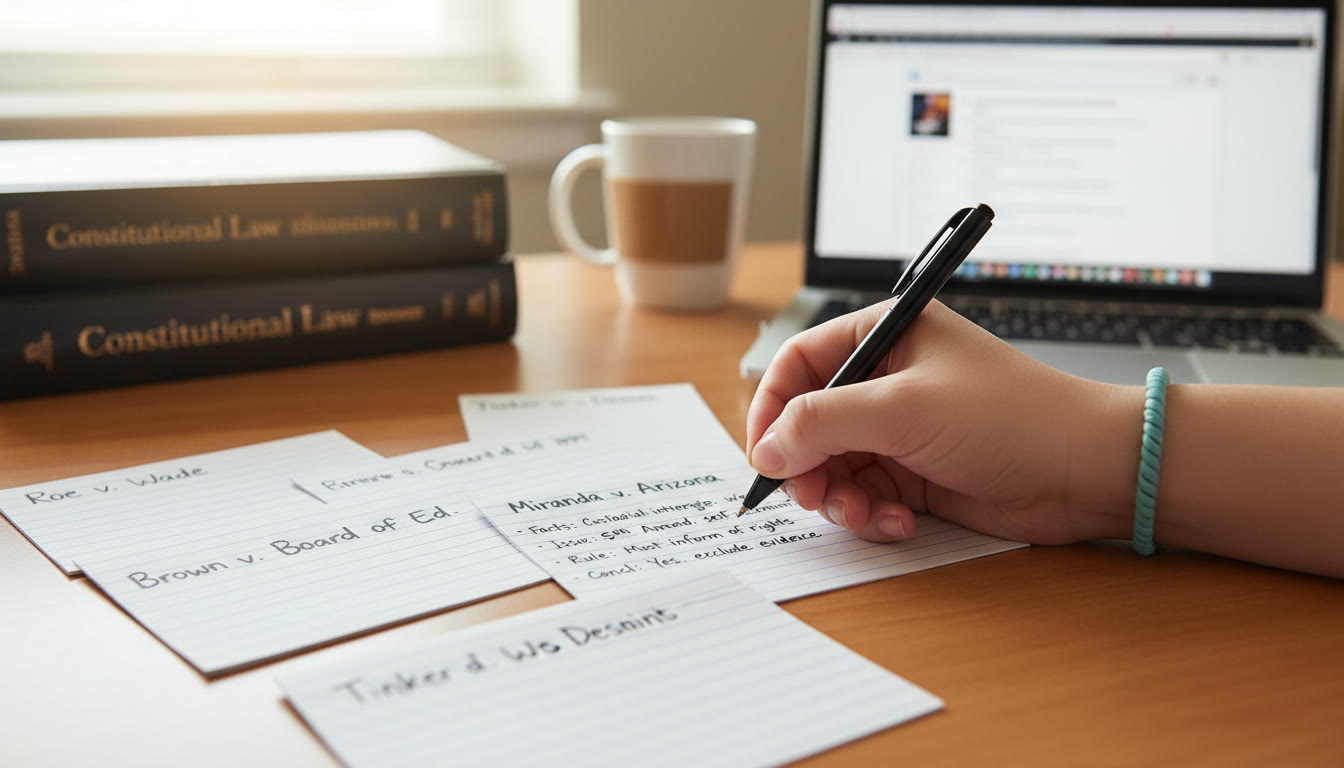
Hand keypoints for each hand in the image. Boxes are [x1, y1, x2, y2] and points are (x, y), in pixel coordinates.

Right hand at [745, 300, 1136, 544]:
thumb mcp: (903, 408)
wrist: (1085, 470)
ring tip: (864, 513)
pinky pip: (864, 496)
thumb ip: (824, 422)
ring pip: (832, 466)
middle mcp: (886, 380)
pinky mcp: (914, 474)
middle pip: (808, 422)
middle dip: (806, 464)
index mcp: (883, 336)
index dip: (771, 407)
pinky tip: (898, 523)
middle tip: (814, 494)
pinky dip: (869, 515)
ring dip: (838, 497)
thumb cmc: (1010, 416)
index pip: (799, 363)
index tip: (762, 452)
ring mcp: (900, 430)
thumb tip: (766, 448)